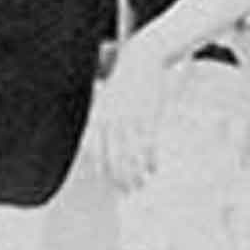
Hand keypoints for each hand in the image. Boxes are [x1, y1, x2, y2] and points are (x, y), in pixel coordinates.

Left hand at [93, 49, 174, 189]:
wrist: (144, 58)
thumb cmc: (127, 80)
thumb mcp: (109, 97)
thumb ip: (104, 117)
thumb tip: (101, 138)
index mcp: (98, 115)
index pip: (94, 150)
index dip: (102, 169)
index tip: (110, 182)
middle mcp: (111, 119)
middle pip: (113, 156)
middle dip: (120, 177)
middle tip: (128, 192)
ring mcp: (130, 118)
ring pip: (131, 154)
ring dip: (136, 173)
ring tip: (142, 185)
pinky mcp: (148, 116)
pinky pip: (148, 144)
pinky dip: (150, 159)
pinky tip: (154, 169)